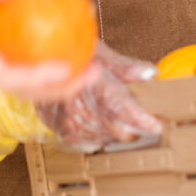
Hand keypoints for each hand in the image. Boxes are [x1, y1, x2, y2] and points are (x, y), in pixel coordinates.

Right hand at [0, 0, 88, 101]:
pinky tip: (65, 15)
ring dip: (58, 66)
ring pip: (25, 69)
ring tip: (91, 48)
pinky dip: (43, 38)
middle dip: (62, 86)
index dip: (40, 80)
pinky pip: (19, 44)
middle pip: (25, 85)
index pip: (8, 78)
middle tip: (97, 70)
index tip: (69, 69)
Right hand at [35, 43, 161, 152]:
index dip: (142, 120)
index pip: (122, 108)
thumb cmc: (73, 54)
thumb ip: (125, 67)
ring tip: (116, 116)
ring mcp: (65, 119)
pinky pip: (86, 142)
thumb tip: (150, 74)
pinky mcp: (57, 128)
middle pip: (116, 130)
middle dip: (133, 127)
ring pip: (103, 138)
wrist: (39, 60)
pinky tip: (98, 122)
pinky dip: (96, 135)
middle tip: (140, 117)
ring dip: (114, 131)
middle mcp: (75, 103)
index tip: (157, 125)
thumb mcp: (100, 52)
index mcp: (90, 82)